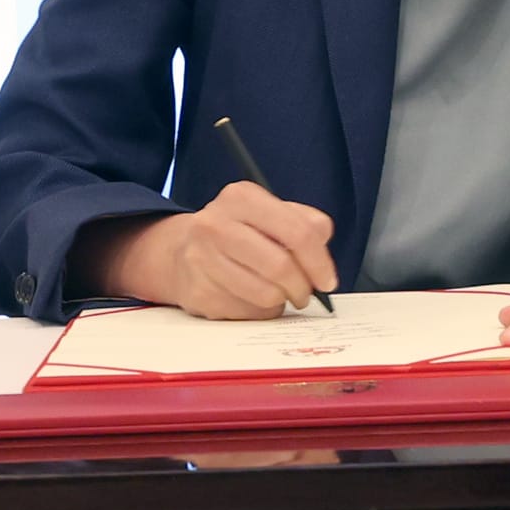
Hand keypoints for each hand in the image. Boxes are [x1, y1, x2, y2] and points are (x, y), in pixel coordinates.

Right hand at [78, 182, 337, 318]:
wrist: (181, 249)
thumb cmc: (239, 231)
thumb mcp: (271, 213)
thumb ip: (306, 225)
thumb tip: (323, 257)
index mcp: (242, 197)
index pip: (297, 232)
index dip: (319, 262)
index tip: (327, 281)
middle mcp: (216, 223)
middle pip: (280, 266)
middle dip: (302, 287)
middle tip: (305, 294)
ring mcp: (201, 259)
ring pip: (264, 294)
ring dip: (281, 301)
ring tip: (279, 294)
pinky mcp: (197, 292)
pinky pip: (245, 312)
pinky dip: (259, 311)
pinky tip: (252, 297)